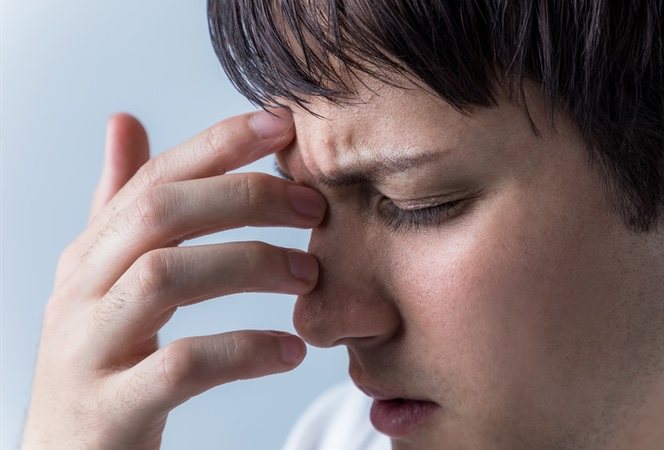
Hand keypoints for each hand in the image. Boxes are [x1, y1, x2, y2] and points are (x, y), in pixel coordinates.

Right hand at [21, 109, 324, 448]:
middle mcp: (80, 292)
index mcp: (89, 256)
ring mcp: (88, 349)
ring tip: (310, 274)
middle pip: (159, 213)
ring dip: (251, 264)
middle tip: (313, 206)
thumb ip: (122, 209)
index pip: (154, 179)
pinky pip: (183, 364)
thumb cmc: (103, 362)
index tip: (282, 125)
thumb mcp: (105, 279)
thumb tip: (125, 120)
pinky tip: (291, 350)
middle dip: (244, 196)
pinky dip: (245, 349)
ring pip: (167, 276)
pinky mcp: (110, 408)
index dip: (218, 144)